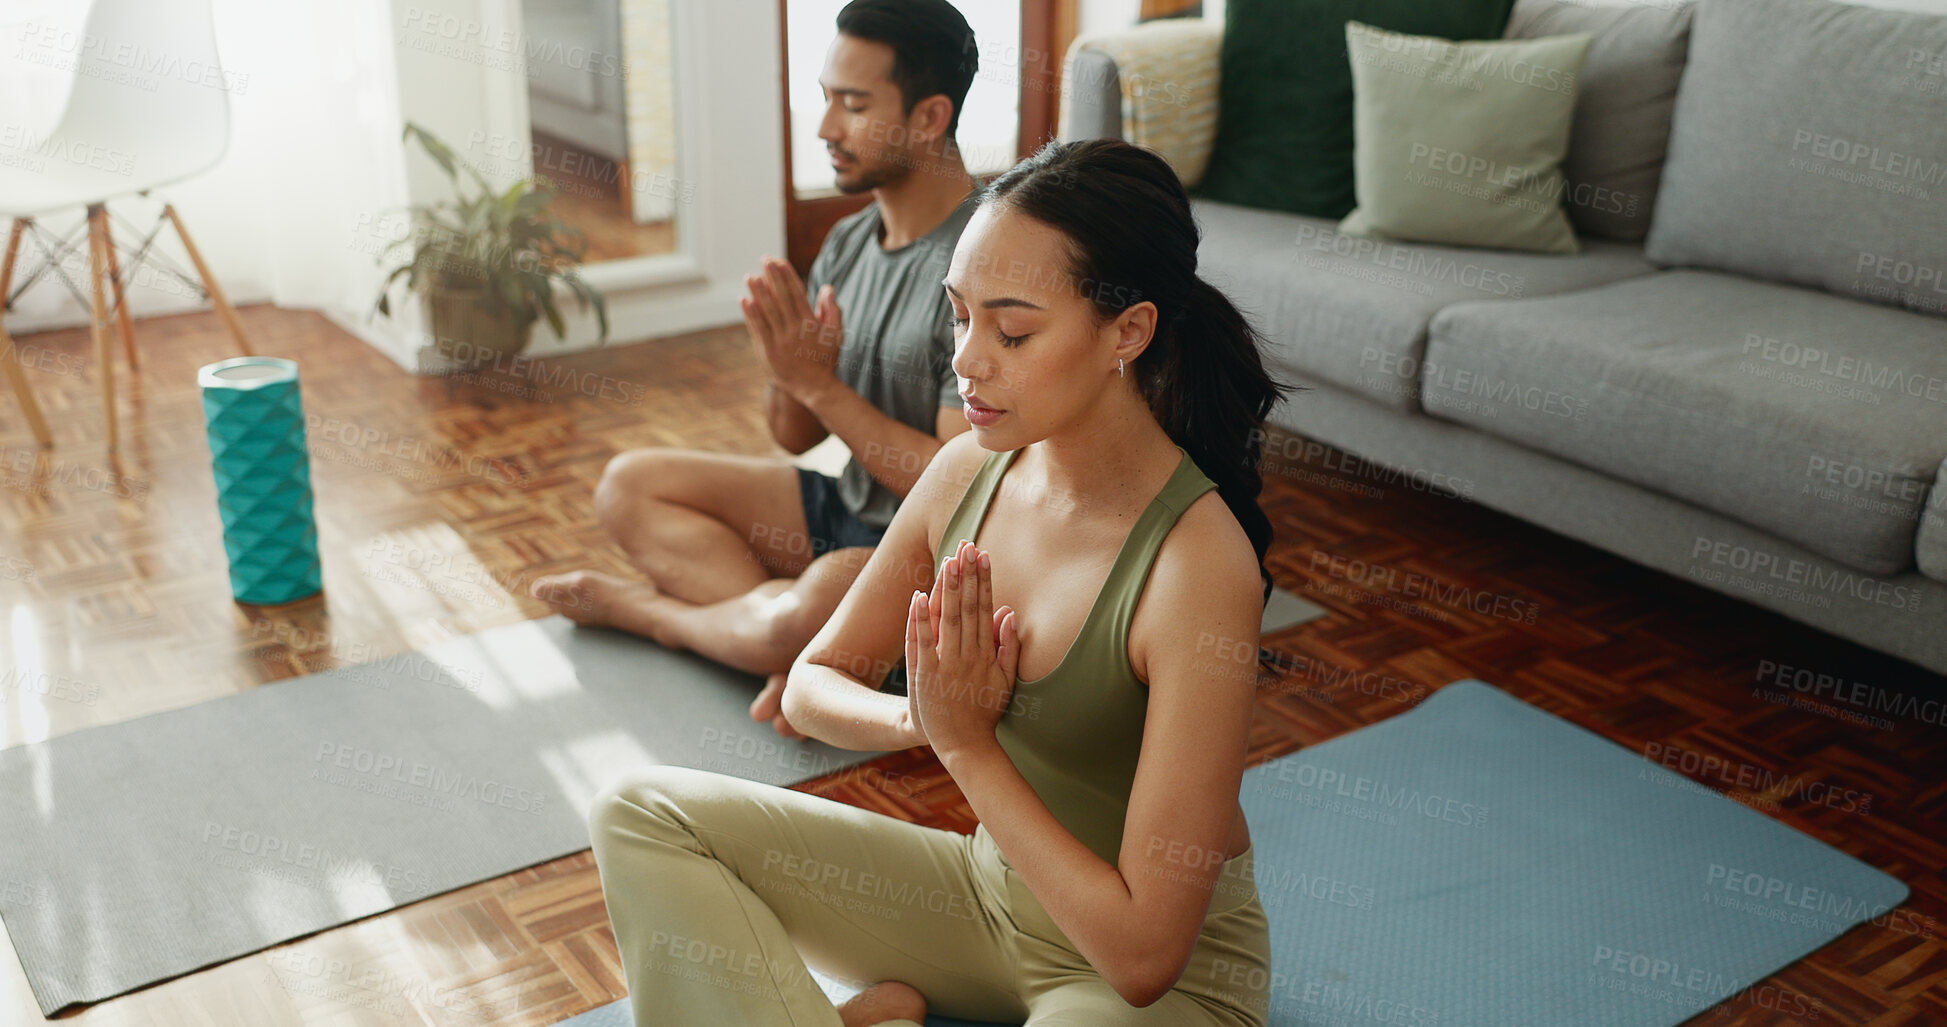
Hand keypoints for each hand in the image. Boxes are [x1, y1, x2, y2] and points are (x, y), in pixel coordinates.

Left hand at [739, 256, 841, 401]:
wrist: (814, 388)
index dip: (786, 276)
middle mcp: (794, 331)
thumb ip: (832, 310)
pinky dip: (750, 314)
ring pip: (767, 311)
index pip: (796, 293)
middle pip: (780, 298)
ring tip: (751, 276)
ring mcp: (779, 341)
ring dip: (757, 292)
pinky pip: (757, 328)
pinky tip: (744, 300)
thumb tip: (826, 287)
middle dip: (772, 277)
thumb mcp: (836, 335)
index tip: (779, 261)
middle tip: (764, 260)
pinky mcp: (767, 352)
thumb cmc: (825, 359)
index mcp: (810, 324)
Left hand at [905, 540, 1019, 757]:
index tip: (983, 556)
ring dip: (948, 589)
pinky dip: (921, 619)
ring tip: (948, 561)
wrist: (966, 746)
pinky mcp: (927, 675)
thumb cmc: (986, 712)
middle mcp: (969, 655)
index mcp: (988, 654)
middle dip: (967, 575)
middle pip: (968, 607)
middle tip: (966, 546)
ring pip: (948, 619)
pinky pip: (923, 642)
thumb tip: (1010, 613)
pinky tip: (919, 596)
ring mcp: (947, 664)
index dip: (984, 581)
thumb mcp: (1006, 681)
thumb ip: (1009, 647)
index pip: (986, 608)